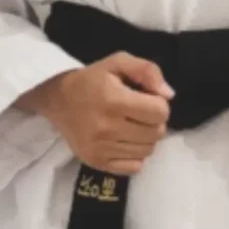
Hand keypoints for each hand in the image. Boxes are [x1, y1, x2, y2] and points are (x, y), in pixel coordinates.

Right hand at [19, 52, 174, 175]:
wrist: (59, 100)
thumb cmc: (93, 79)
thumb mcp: (118, 62)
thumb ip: (147, 71)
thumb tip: (168, 95)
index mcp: (114, 100)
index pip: (160, 112)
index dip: (159, 104)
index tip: (147, 99)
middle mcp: (107, 127)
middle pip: (157, 133)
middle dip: (154, 121)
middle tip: (139, 112)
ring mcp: (101, 148)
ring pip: (148, 151)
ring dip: (145, 137)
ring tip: (131, 125)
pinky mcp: (97, 162)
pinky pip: (135, 167)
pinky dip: (135, 155)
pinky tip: (124, 140)